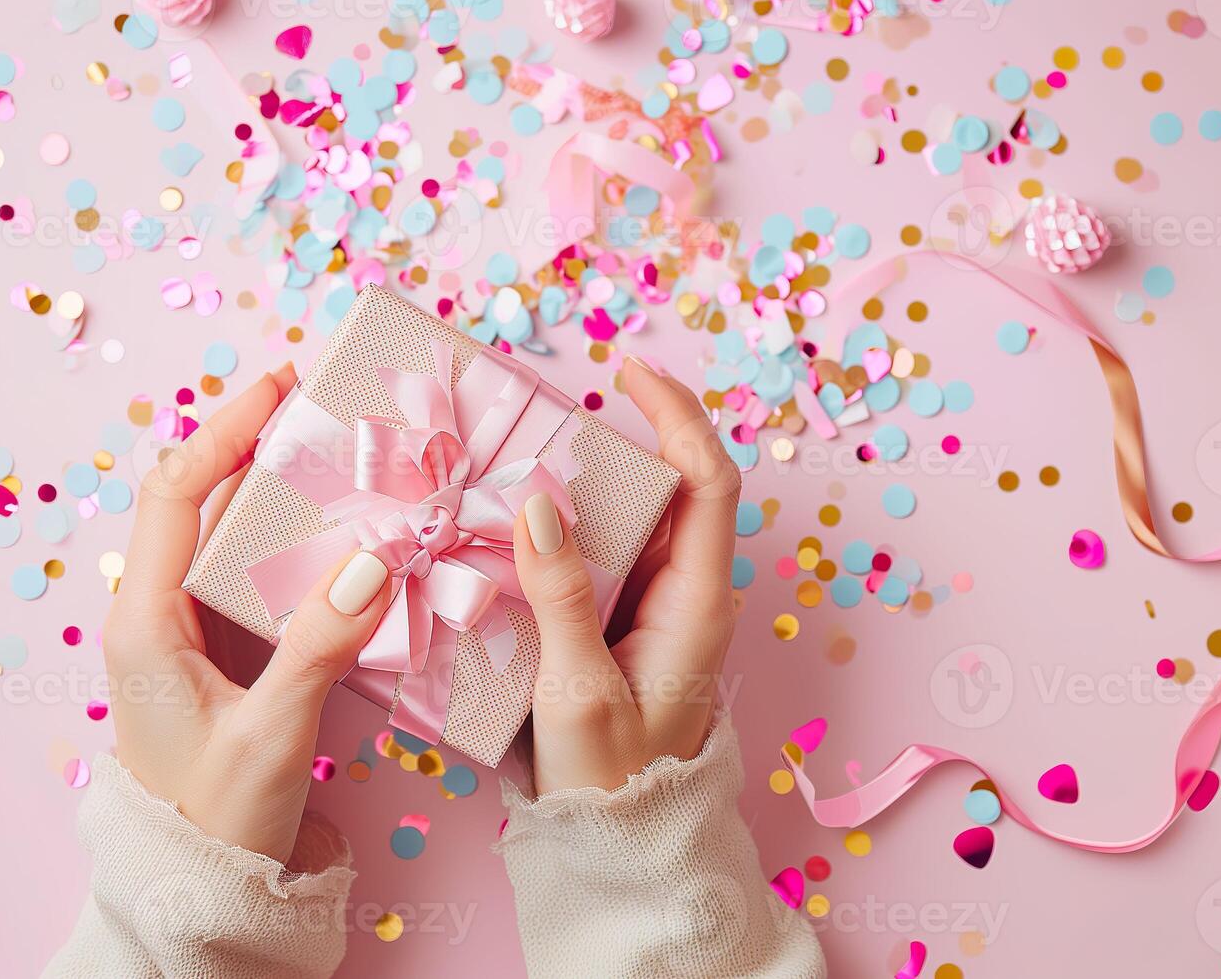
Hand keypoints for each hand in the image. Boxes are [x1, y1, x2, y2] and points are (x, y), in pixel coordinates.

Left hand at [104, 364, 393, 863]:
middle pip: (205, 502)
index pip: (176, 493)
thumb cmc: (216, 817)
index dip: (226, 431)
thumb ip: (318, 646)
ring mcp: (192, 635)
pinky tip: (351, 541)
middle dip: (262, 447)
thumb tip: (376, 558)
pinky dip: (301, 548)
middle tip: (329, 411)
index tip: (280, 386)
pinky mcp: (225, 656)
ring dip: (286, 497)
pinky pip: (260, 581)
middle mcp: (161, 614)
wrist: (200, 888)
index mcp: (146, 621)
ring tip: (349, 460)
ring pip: (235, 540)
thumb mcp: (271, 734)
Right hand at [512, 357, 741, 793]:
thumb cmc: (612, 779)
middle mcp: (685, 594)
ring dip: (582, 487)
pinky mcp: (618, 627)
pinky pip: (599, 558)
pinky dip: (562, 531)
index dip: (678, 416)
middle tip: (546, 416)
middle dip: (616, 440)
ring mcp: (653, 609)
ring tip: (518, 461)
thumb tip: (537, 503)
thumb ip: (561, 597)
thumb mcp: (580, 690)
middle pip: (667, 489)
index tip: (629, 372)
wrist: (620, 848)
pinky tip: (512, 527)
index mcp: (698, 602)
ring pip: (628, 522)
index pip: (709, 481)